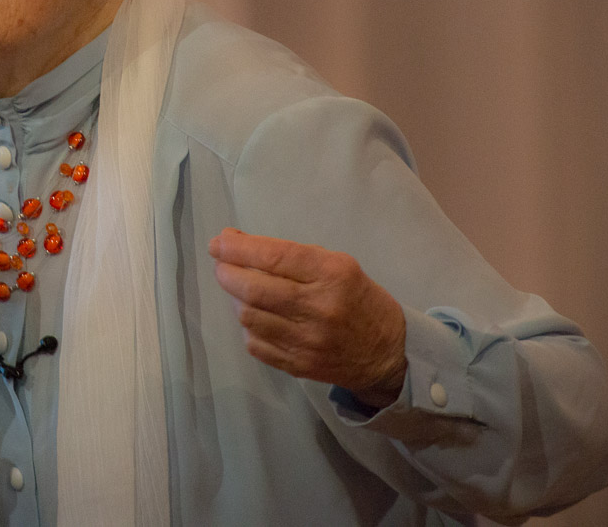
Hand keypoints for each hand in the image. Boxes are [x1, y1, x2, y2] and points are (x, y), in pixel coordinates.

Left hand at [209, 227, 406, 407]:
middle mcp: (318, 308)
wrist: (389, 353)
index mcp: (332, 275)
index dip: (238, 249)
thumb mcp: (338, 265)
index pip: (274, 257)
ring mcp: (307, 341)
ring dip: (235, 298)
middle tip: (222, 264)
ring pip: (248, 316)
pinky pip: (255, 343)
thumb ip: (291, 256)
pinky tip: (257, 316)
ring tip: (241, 288)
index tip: (218, 242)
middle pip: (253, 289)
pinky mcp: (298, 365)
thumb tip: (238, 244)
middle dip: (227, 271)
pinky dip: (248, 326)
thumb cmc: (359, 298)